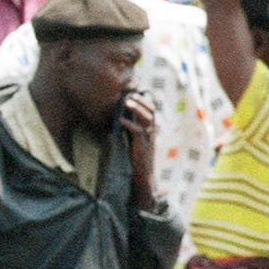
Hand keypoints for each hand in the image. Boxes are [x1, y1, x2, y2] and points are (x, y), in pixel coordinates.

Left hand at [119, 91, 158, 208]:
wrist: (142, 177)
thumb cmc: (135, 159)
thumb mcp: (132, 141)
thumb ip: (128, 130)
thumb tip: (116, 119)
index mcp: (149, 130)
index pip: (150, 110)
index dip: (142, 100)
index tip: (132, 91)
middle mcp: (152, 132)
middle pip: (151, 111)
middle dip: (140, 100)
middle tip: (129, 92)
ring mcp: (149, 139)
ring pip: (147, 119)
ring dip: (136, 109)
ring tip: (125, 101)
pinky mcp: (143, 147)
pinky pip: (138, 132)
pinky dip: (129, 124)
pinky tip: (120, 120)